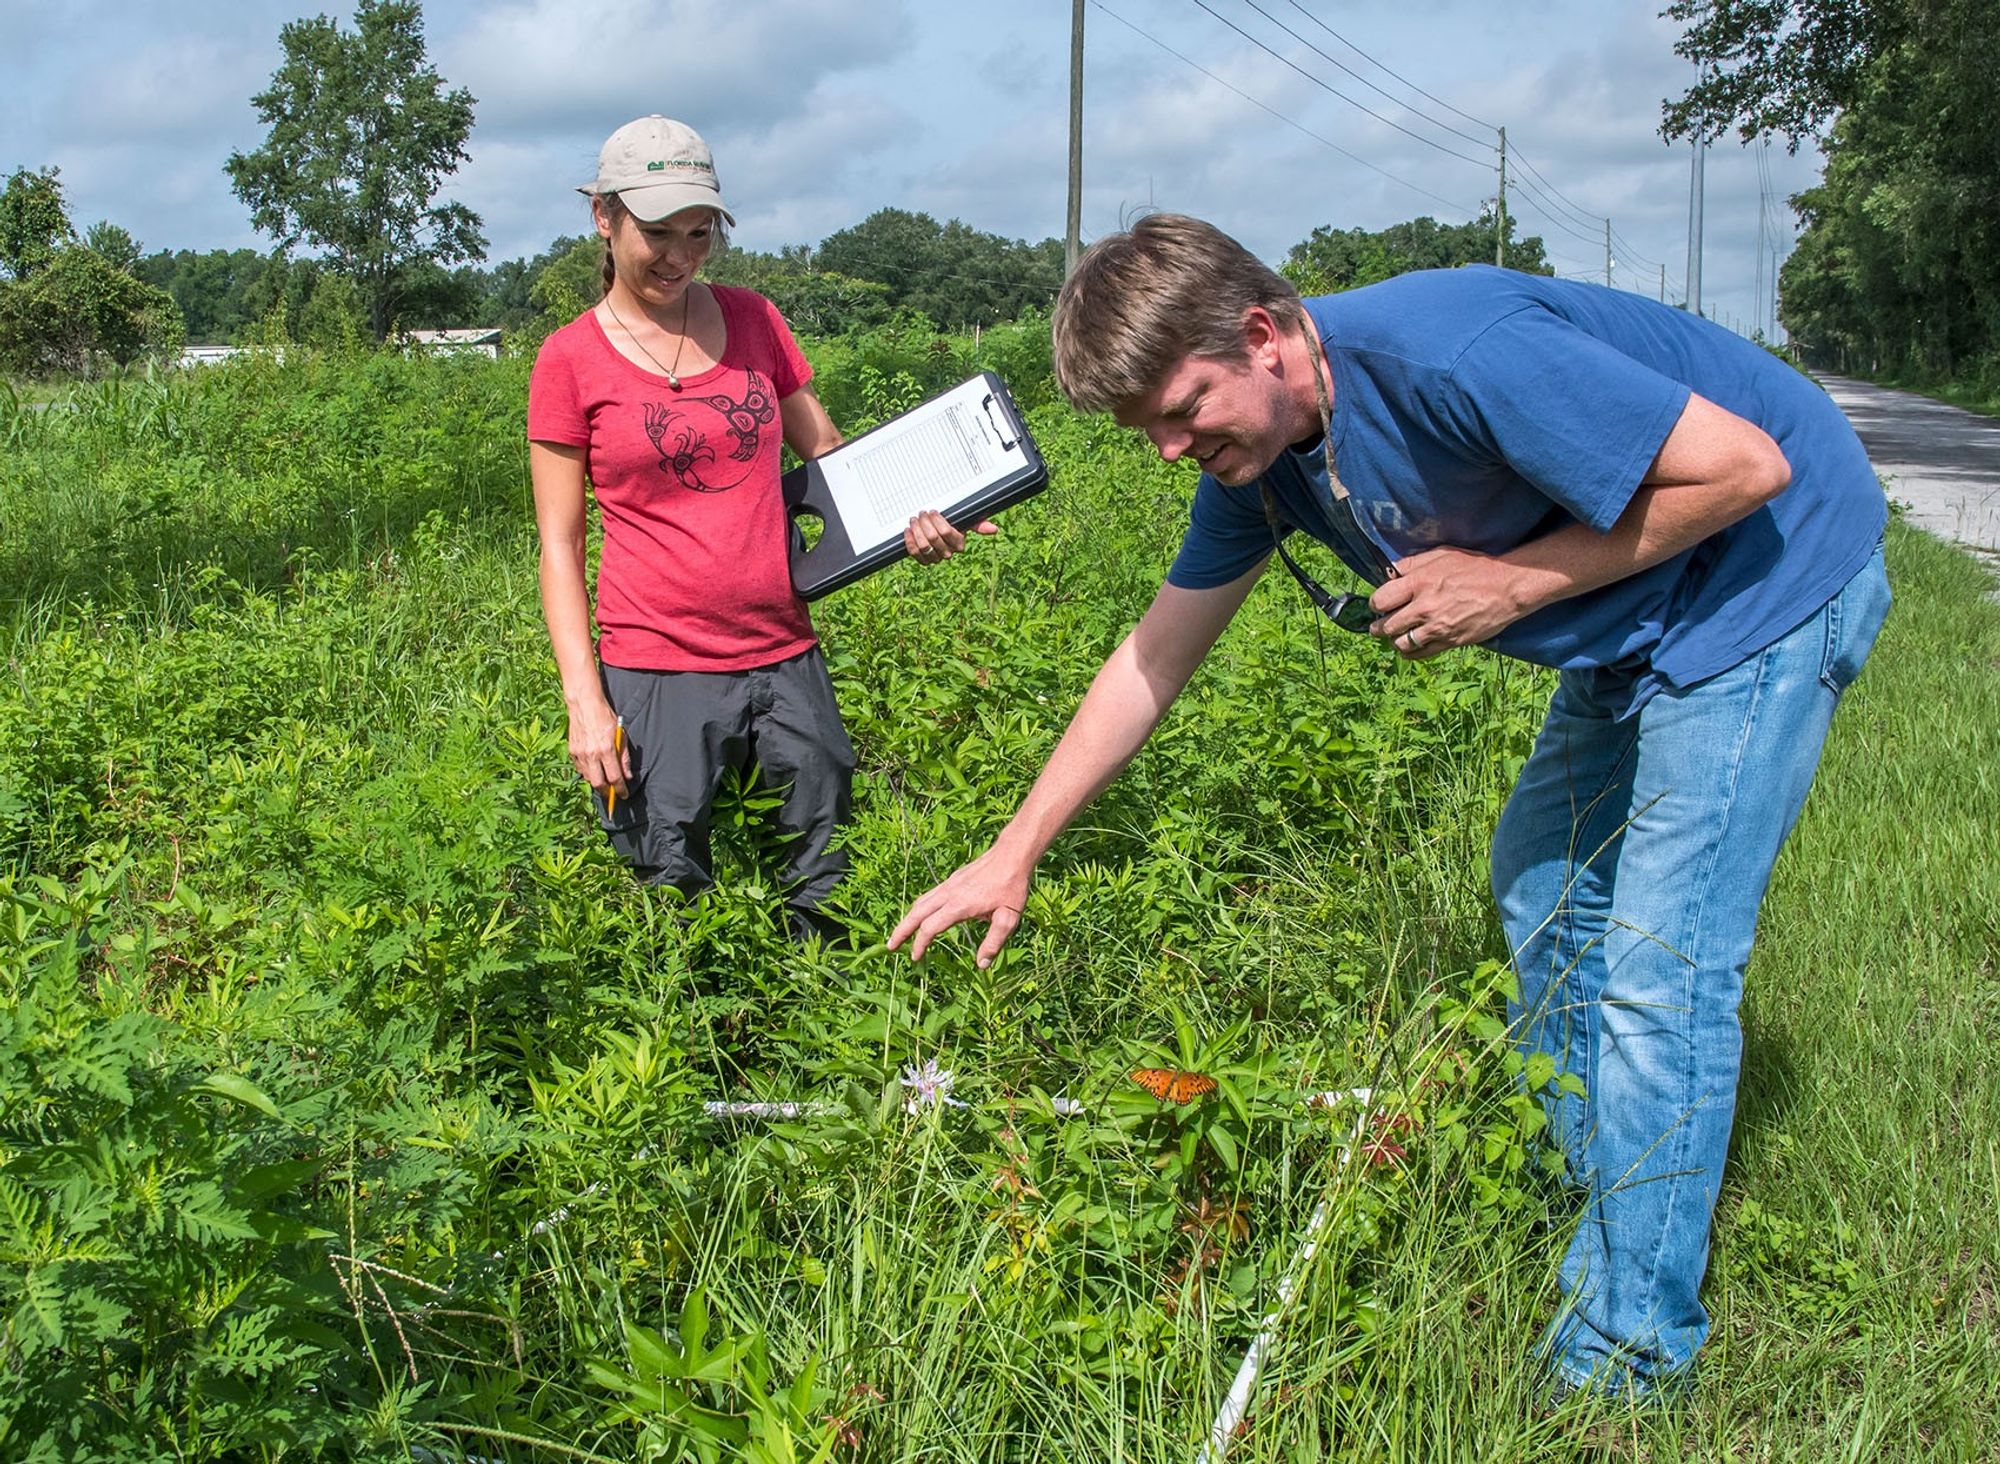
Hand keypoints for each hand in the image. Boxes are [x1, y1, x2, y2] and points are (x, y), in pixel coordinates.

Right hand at [567, 696, 629, 797]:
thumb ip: (624, 757)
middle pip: (598, 783)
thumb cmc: (605, 717)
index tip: (624, 795)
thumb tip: (627, 775)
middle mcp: (592, 754)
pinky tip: (594, 768)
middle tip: (613, 792)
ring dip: (597, 781)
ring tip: (604, 779)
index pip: (615, 777)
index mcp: (606, 750)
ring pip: (588, 778)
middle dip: (607, 792)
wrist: (584, 705)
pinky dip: (588, 773)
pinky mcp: (572, 752)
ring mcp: (580, 754)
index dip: (620, 789)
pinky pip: (580, 769)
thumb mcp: (621, 735)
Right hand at [889, 845, 1031, 966]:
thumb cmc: (1012, 887)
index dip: (920, 944)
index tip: (915, 958)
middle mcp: (948, 894)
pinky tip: (923, 914)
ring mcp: (948, 884)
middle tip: (890, 946)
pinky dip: (919, 907)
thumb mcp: (1008, 918)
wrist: (1011, 855)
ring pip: (920, 902)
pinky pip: (929, 895)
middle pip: (916, 913)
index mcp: (958, 906)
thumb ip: (994, 942)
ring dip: (908, 918)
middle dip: (901, 931)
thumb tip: (981, 965)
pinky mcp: (952, 879)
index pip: (930, 928)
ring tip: (902, 933)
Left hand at [904, 509, 997, 565]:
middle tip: (921, 513)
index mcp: (959, 544)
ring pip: (923, 545)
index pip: (946, 532)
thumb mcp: (966, 522)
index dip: (937, 520)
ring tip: (914, 520)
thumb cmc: (953, 525)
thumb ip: (979, 524)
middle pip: (933, 538)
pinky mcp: (923, 561)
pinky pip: (914, 553)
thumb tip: (994, 529)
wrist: (938, 534)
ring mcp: (935, 559)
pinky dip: (909, 541)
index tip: (932, 512)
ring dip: (916, 530)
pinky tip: (908, 531)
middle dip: (924, 523)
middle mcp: (948, 554)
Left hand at [1366, 547, 1530, 658]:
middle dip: (1379, 626)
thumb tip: (1392, 570)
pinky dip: (1409, 653)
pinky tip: (1408, 647)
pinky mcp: (1449, 641)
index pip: (1380, 600)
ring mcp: (1436, 627)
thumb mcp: (1442, 555)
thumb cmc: (1476, 567)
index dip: (1376, 603)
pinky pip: (1420, 654)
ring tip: (1395, 636)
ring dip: (1394, 640)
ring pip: (1400, 643)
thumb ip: (1414, 563)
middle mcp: (1424, 607)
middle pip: (1386, 626)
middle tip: (1379, 625)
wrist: (1507, 588)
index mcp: (1419, 582)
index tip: (1380, 604)